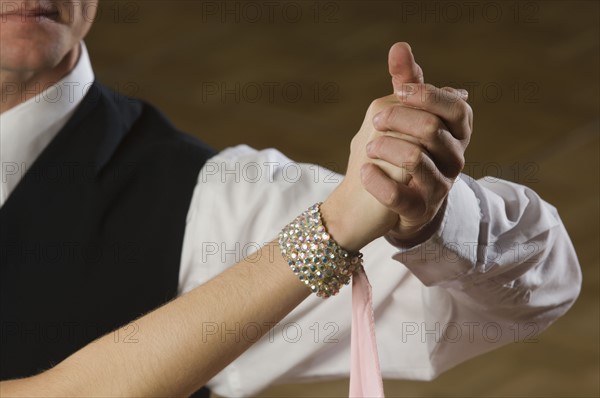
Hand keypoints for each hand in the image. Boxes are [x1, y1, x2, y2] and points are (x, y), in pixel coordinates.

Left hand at [322, 42, 472, 250]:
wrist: (385, 202)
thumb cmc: (398, 151)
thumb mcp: (405, 117)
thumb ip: (406, 86)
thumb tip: (399, 47)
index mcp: (456, 133)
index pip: (457, 108)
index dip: (427, 95)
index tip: (397, 92)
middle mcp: (454, 160)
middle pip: (432, 129)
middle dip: (398, 120)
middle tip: (374, 122)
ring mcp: (440, 188)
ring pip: (416, 159)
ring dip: (385, 147)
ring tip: (366, 148)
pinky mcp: (419, 211)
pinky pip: (399, 195)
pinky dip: (377, 181)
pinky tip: (363, 171)